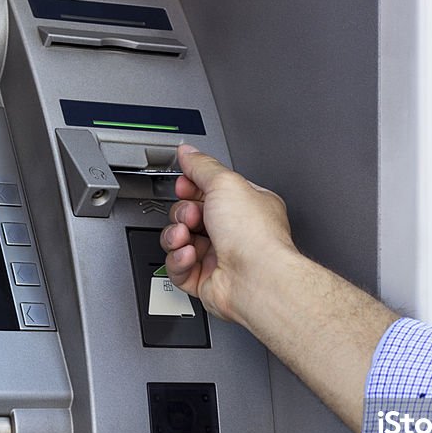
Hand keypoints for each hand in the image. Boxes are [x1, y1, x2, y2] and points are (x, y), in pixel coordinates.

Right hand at [160, 145, 296, 323]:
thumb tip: (188, 152)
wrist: (256, 279)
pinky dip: (178, 260)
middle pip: (190, 215)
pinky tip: (189, 255)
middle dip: (183, 212)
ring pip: (180, 241)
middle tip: (192, 215)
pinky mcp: (205, 280)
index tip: (184, 185)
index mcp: (245, 206)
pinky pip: (178, 267)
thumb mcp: (225, 183)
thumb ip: (202, 166)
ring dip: (176, 236)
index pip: (210, 190)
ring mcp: (219, 257)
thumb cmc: (254, 236)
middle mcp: (234, 232)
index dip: (191, 186)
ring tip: (185, 236)